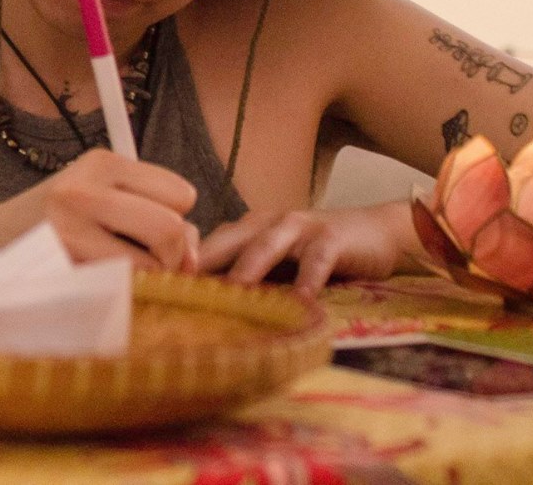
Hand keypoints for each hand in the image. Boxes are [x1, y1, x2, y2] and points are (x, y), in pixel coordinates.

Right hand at [0, 149, 199, 272]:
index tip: (147, 230)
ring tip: (119, 271)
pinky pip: (126, 284)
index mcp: (101, 162)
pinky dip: (126, 291)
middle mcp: (85, 187)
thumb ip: (153, 216)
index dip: (175, 217)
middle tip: (147, 261)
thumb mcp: (99, 200)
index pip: (182, 192)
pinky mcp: (63, 262)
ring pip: (155, 260)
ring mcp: (70, 225)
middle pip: (173, 225)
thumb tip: (194, 259)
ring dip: (149, 277)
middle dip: (171, 253)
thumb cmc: (56, 226)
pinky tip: (101, 282)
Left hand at [198, 201, 411, 293]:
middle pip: (226, 240)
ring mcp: (299, 227)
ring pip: (265, 246)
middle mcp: (266, 222)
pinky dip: (308, 280)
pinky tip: (302, 302)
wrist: (377, 232)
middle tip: (178, 290)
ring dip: (248, 269)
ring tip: (233, 296)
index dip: (180, 264)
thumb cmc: (316, 255)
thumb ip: (243, 278)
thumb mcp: (276, 264)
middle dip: (201, 262)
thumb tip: (199, 309)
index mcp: (246, 229)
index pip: (205, 244)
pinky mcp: (331, 238)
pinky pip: (316, 259)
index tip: (155, 289)